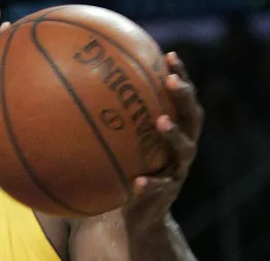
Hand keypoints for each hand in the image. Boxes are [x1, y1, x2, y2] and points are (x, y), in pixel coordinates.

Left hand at [123, 52, 203, 229]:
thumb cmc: (128, 166)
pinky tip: (139, 180)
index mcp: (175, 130)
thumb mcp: (122, 141)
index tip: (169, 55)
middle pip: (192, 117)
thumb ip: (110, 117)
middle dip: (184, 96)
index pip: (182, 98)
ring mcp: (177, 171)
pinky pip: (160, 188)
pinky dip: (151, 183)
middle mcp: (183, 147)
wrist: (140, 213)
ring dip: (173, 134)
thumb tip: (76, 84)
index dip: (181, 76)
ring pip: (184, 149)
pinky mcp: (167, 195)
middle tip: (170, 81)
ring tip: (161, 121)